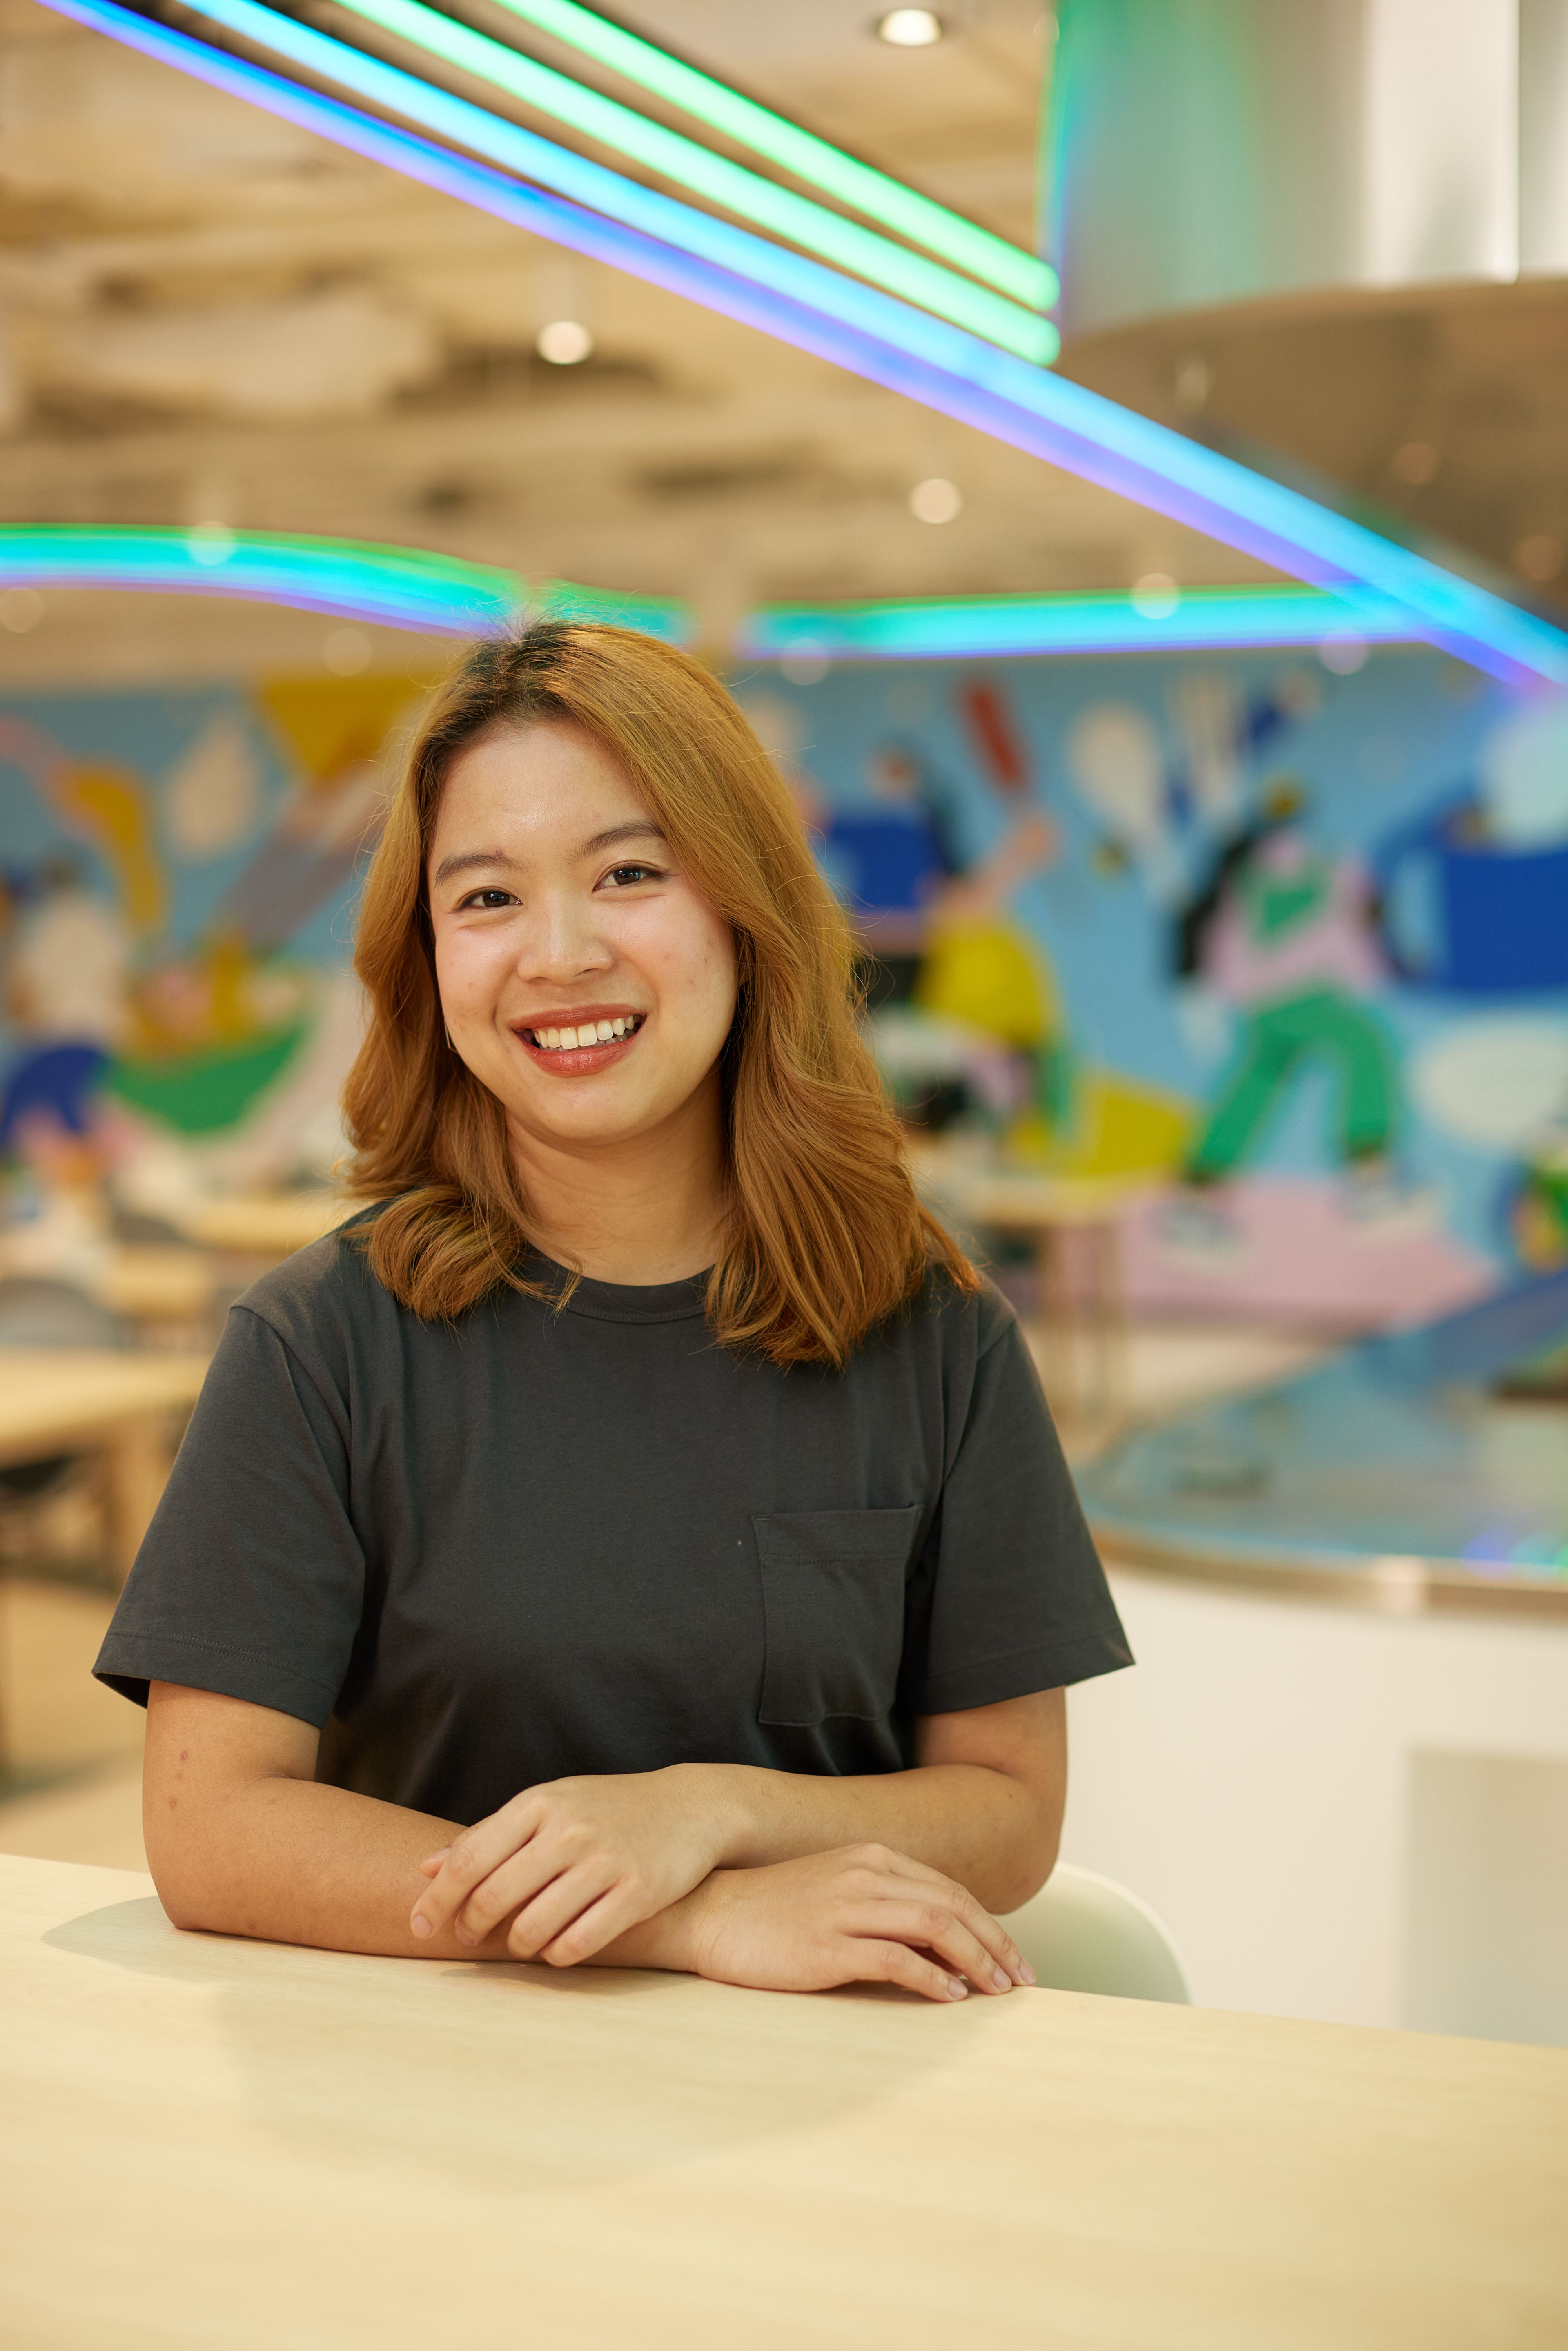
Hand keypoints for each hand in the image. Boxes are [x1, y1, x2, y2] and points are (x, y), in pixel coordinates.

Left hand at [410, 1766, 735, 1963]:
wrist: (689, 1807)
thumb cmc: (606, 1809)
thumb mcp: (549, 1806)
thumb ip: (490, 1835)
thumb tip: (428, 1867)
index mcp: (540, 1803)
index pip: (470, 1859)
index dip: (438, 1899)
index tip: (420, 1925)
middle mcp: (569, 1830)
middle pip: (494, 1896)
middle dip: (471, 1927)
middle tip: (468, 1938)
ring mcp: (605, 1861)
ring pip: (533, 1927)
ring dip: (516, 1946)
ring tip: (518, 1942)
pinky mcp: (637, 1893)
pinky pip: (577, 1943)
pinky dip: (556, 1955)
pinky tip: (555, 1948)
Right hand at [675, 1843, 1035, 2004]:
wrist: (709, 1914)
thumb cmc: (772, 1912)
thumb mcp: (834, 1891)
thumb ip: (882, 1906)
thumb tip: (936, 1946)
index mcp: (870, 1859)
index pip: (947, 1890)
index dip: (987, 1925)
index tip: (1011, 1958)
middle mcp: (864, 1875)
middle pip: (952, 1905)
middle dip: (994, 1943)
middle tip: (1020, 1980)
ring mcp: (846, 1907)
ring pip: (934, 1925)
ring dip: (975, 1959)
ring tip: (995, 1991)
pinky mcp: (827, 1944)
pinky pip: (895, 1958)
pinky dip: (932, 1977)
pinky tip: (951, 1996)